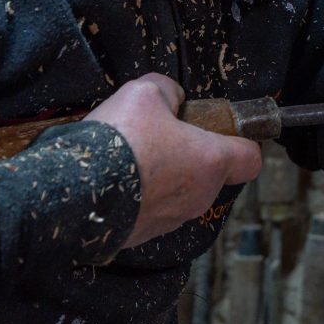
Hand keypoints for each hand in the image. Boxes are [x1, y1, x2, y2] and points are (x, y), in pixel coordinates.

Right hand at [84, 73, 261, 247]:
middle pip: (212, 173)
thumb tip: (172, 96)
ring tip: (134, 156)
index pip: (250, 158)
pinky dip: (142, 194)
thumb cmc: (119, 142)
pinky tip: (117, 178)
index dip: (241, 141)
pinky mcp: (145, 233)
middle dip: (192, 154)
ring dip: (165, 175)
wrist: (73, 192)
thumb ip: (167, 91)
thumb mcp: (144, 92)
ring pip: (182, 192)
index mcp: (211, 162)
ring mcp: (173, 218)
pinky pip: (153, 209)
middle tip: (164, 136)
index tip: (225, 131)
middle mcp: (200, 195)